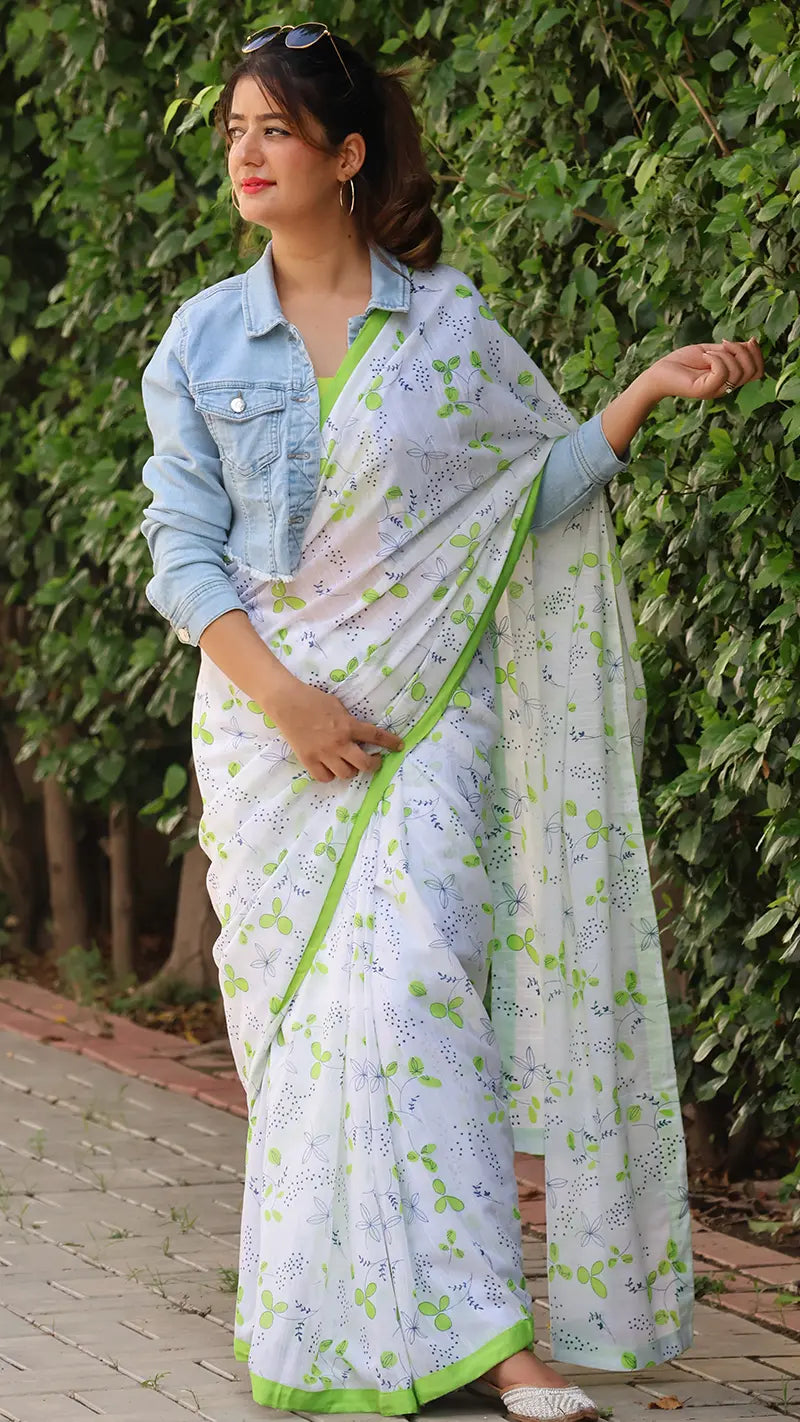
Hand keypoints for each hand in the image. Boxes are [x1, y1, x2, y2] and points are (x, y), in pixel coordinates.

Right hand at [273, 681, 404, 782]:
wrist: (286, 702)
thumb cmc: (312, 699)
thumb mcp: (338, 705)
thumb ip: (348, 720)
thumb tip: (357, 732)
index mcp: (348, 726)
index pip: (375, 736)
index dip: (390, 742)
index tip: (399, 746)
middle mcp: (338, 743)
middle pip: (364, 764)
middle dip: (374, 764)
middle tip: (374, 760)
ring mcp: (323, 754)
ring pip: (346, 774)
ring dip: (351, 770)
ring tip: (349, 763)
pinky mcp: (308, 760)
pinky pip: (325, 777)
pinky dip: (330, 775)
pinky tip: (331, 767)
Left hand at [643, 337, 763, 401]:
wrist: (659, 372)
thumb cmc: (683, 361)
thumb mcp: (713, 351)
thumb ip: (731, 350)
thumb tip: (753, 342)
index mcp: (730, 378)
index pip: (758, 371)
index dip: (758, 354)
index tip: (748, 340)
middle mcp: (726, 387)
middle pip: (753, 371)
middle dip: (744, 352)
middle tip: (725, 343)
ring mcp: (716, 390)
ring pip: (739, 371)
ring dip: (726, 354)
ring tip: (709, 352)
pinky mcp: (704, 390)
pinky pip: (722, 373)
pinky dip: (716, 359)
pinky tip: (704, 356)